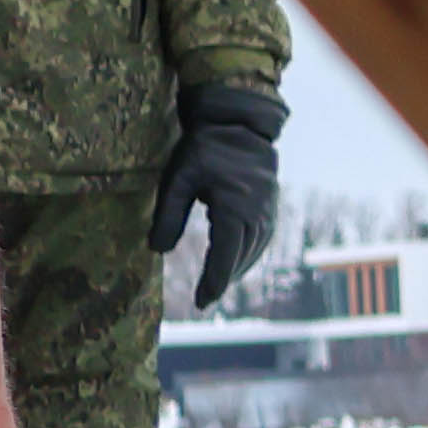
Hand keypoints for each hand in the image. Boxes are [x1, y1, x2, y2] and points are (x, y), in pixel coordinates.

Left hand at [147, 80, 283, 292]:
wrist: (238, 124)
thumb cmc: (204, 149)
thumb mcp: (177, 181)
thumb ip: (168, 216)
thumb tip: (157, 250)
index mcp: (235, 209)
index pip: (224, 256)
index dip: (212, 282)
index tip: (201, 303)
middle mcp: (257, 213)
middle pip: (241, 257)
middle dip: (224, 280)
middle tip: (205, 299)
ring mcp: (268, 209)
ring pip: (255, 250)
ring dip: (237, 269)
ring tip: (219, 284)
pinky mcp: (270, 204)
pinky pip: (262, 237)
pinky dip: (249, 254)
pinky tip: (237, 259)